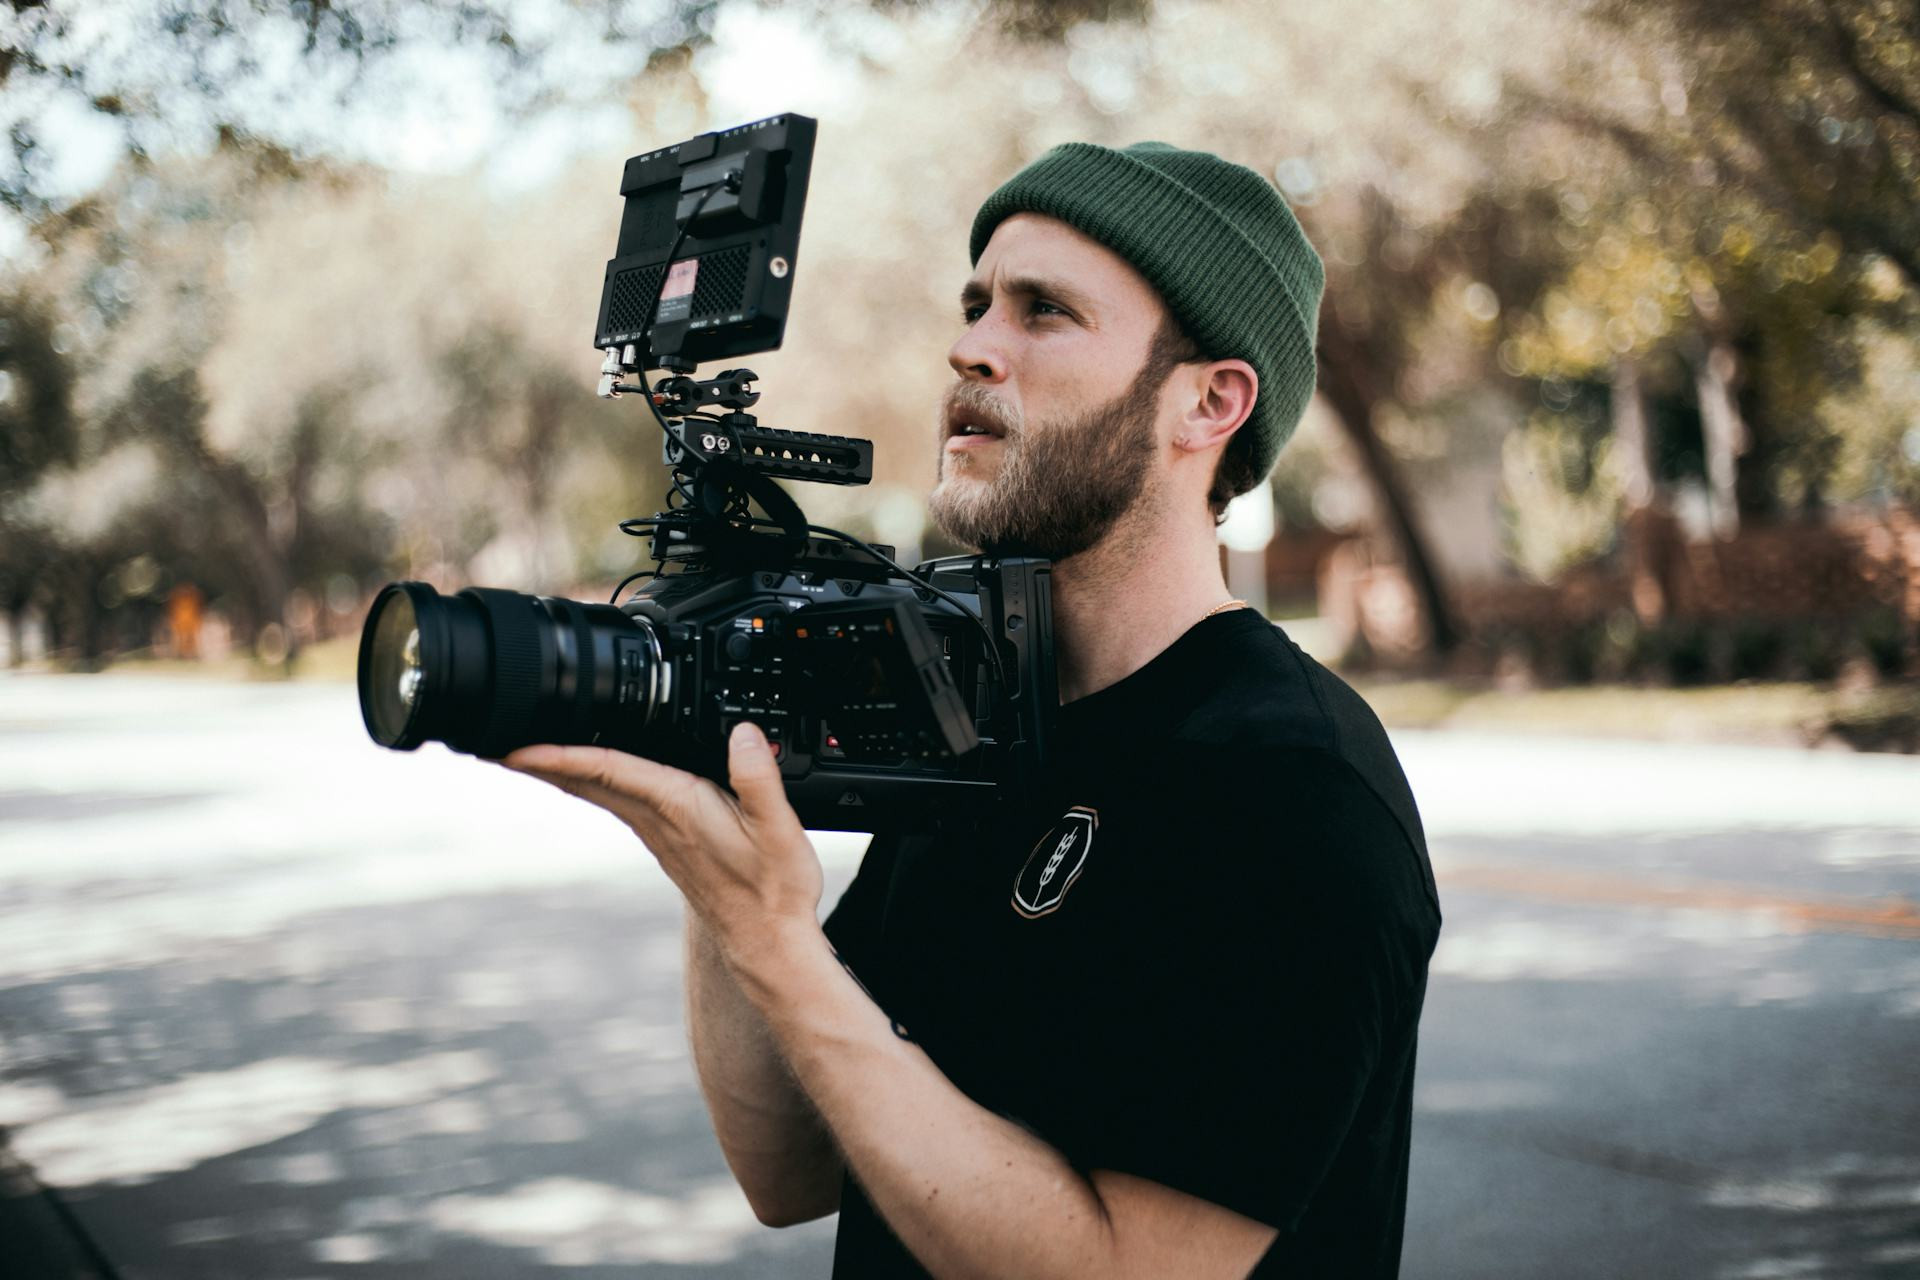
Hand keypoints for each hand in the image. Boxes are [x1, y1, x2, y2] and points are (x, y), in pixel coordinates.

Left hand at [499, 722, 822, 957]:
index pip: (606, 771)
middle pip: (584, 781)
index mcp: (678, 807)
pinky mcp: (666, 841)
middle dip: (539, 758)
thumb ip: (759, 779)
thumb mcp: (779, 832)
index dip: (560, 754)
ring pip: (595, 791)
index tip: (515, 745)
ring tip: (524, 749)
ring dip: (558, 768)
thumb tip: (743, 733)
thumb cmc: (773, 893)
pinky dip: (589, 781)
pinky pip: (614, 801)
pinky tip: (586, 774)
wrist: (767, 943)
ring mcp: (657, 833)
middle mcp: (657, 820)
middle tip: (492, 738)